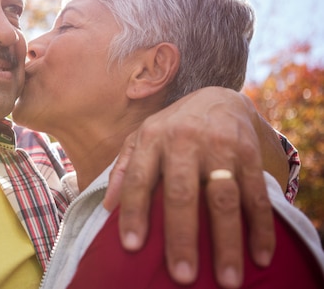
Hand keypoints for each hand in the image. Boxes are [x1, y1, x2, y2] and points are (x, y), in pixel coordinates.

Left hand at [103, 87, 281, 288]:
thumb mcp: (141, 138)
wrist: (217, 97)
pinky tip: (260, 256)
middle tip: (182, 274)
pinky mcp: (249, 153)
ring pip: (223, 199)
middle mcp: (184, 140)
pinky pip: (256, 195)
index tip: (131, 246)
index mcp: (152, 138)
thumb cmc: (171, 128)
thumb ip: (124, 170)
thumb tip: (106, 207)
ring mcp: (220, 146)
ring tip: (227, 279)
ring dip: (226, 241)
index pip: (139, 179)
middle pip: (182, 193)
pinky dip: (261, 228)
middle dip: (182, 236)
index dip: (134, 212)